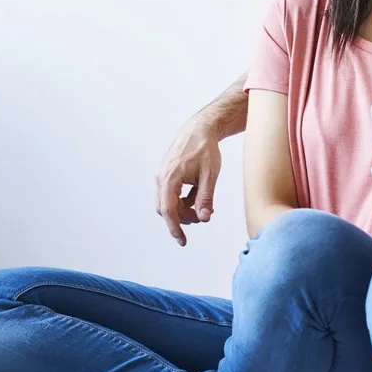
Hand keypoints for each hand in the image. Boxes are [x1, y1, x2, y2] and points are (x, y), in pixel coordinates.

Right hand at [154, 118, 222, 245]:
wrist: (200, 129)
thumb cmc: (205, 149)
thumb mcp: (210, 175)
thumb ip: (206, 198)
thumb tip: (203, 218)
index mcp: (170, 178)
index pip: (169, 210)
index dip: (175, 228)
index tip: (182, 241)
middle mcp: (161, 177)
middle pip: (166, 209)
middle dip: (182, 218)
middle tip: (201, 217)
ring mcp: (162, 175)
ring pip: (167, 202)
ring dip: (183, 210)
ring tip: (202, 207)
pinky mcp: (166, 174)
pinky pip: (170, 194)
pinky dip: (182, 201)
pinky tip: (197, 198)